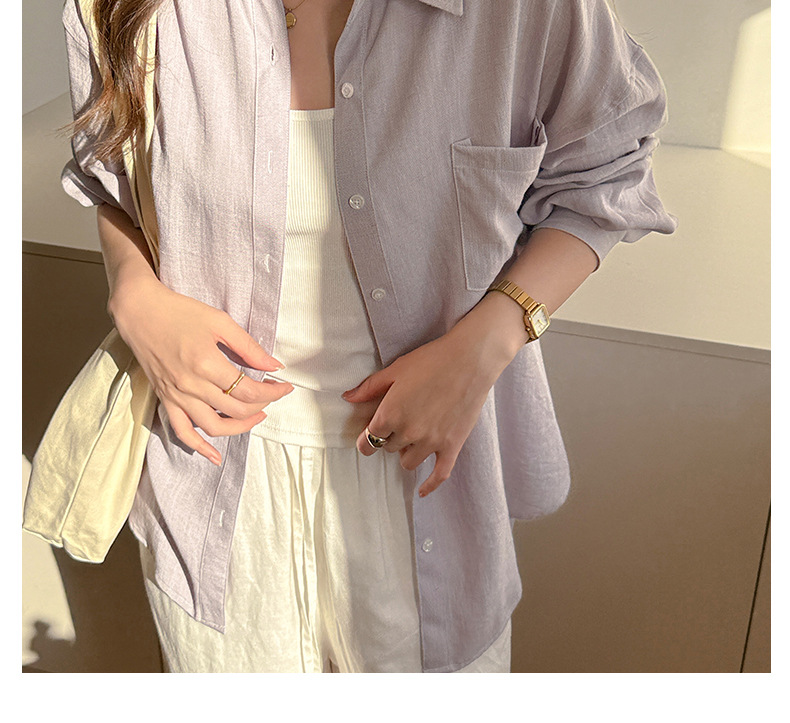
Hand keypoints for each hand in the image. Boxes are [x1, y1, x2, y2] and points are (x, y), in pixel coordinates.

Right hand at [110, 276, 293, 464]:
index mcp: (207, 364)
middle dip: (262, 405)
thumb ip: (249, 347)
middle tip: (273, 396)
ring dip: (240, 427)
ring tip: (256, 416)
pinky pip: (183, 432)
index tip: (285, 387)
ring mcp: (177, 395)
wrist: (140, 311)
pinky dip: (199, 447)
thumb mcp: (220, 322)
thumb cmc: (180, 312)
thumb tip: (274, 366)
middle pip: (236, 409)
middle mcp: (191, 385)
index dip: (272, 392)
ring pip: (214, 427)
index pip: (248, 390)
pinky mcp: (166, 400)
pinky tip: (215, 456)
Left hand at [341, 325, 510, 497]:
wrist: (471, 360)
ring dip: (407, 451)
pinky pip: (439, 475)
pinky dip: (430, 485)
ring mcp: (431, 442)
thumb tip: (347, 398)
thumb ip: (369, 387)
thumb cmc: (431, 360)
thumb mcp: (395, 370)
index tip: (369, 435)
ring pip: (408, 462)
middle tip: (400, 421)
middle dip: (390, 437)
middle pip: (389, 449)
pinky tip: (422, 491)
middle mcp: (408, 432)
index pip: (368, 441)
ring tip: (413, 436)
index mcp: (390, 414)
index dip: (366, 438)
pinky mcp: (452, 446)